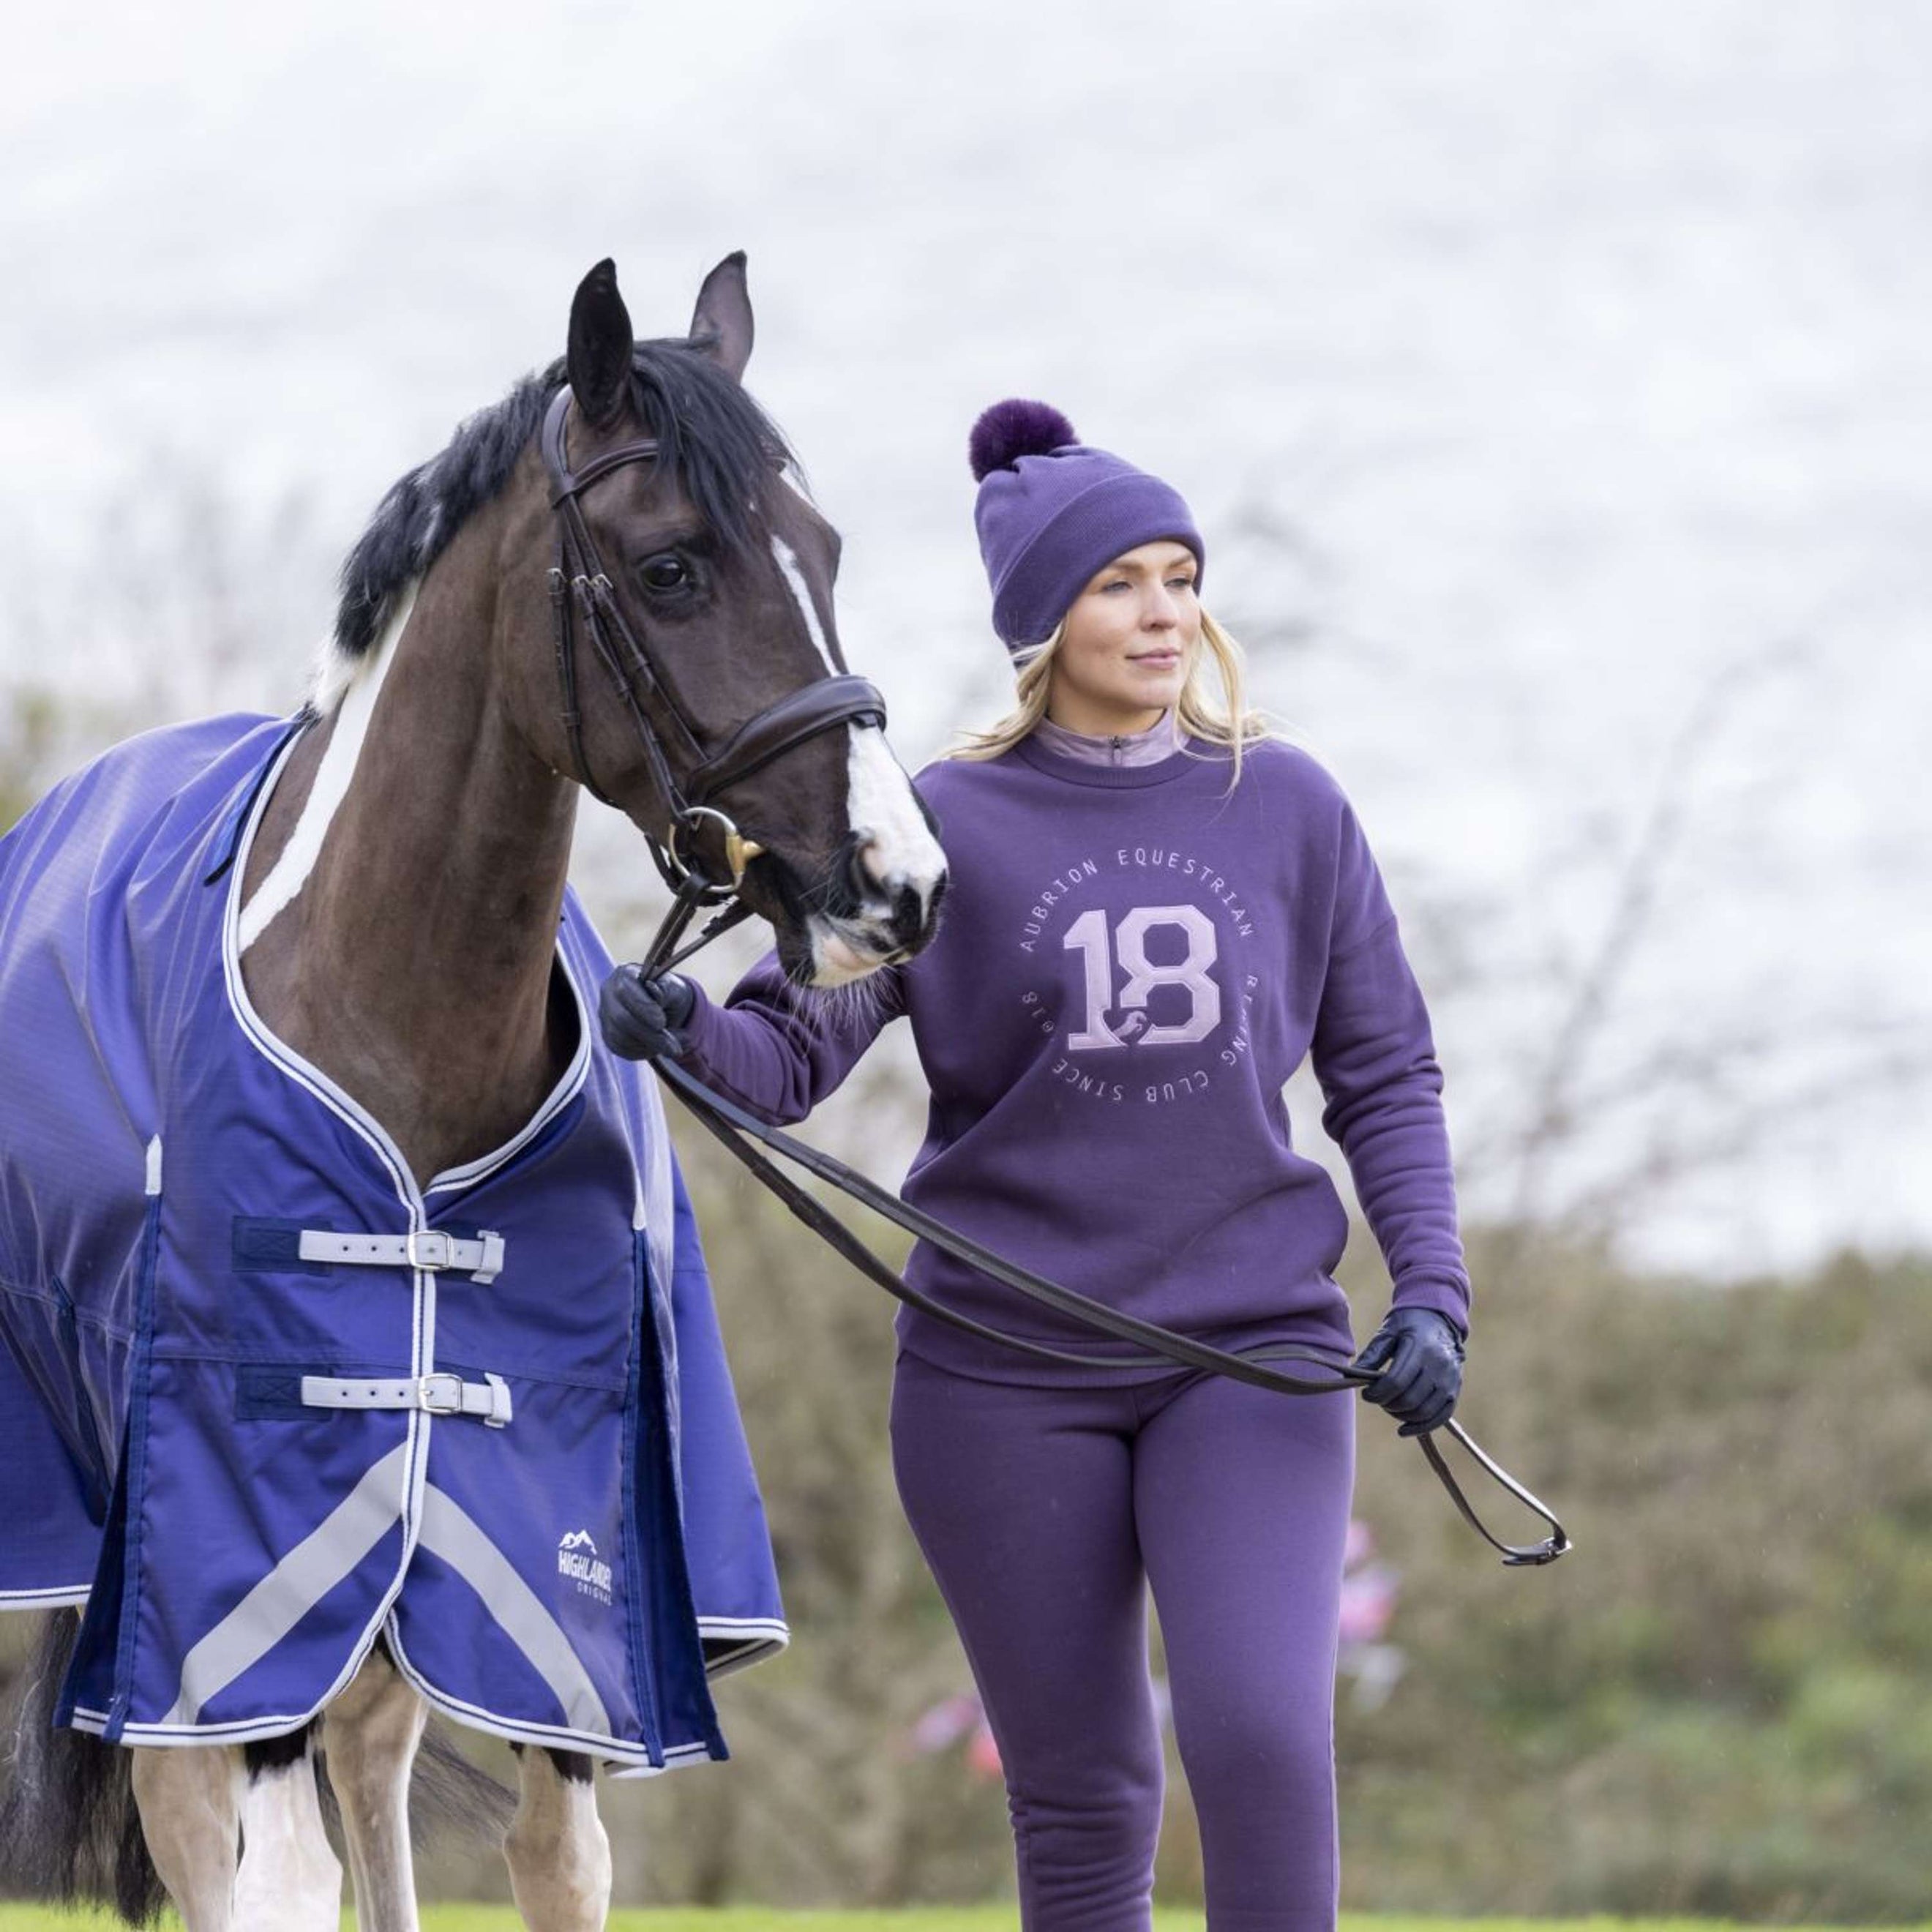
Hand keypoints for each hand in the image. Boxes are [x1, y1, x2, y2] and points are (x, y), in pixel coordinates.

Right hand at [599, 966, 696, 1060]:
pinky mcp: (607, 1034)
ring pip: (620, 1038)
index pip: (625, 991)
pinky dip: (642, 1053)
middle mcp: (609, 993)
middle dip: (650, 1036)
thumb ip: (666, 989)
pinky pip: (620, 1049)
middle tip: (674, 1049)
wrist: (665, 1007)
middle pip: (621, 1018)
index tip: (662, 1023)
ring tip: (673, 1046)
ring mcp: (605, 1015)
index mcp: (625, 974)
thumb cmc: (670, 993)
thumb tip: (656, 992)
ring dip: (649, 1046)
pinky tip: (658, 1049)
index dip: (642, 1009)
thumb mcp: (674, 988)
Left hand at [1350, 1306, 1464, 1436]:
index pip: (1396, 1382)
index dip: (1377, 1394)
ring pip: (1424, 1411)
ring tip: (1390, 1405)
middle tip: (1378, 1398)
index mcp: (1420, 1348)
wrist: (1439, 1318)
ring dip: (1401, 1415)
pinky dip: (1422, 1427)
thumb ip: (1372, 1355)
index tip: (1367, 1394)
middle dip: (1387, 1404)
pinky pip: (1441, 1417)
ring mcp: (1450, 1379)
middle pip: (1409, 1400)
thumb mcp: (1388, 1332)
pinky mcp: (1455, 1390)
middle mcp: (1439, 1365)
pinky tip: (1404, 1429)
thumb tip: (1351, 1376)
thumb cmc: (1408, 1324)